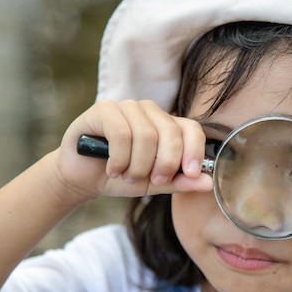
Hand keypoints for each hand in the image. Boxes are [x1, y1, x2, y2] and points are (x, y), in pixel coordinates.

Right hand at [53, 99, 212, 199]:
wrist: (83, 177)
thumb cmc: (121, 176)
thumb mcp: (155, 184)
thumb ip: (180, 182)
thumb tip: (208, 183)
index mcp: (167, 125)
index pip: (192, 129)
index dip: (195, 150)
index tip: (193, 173)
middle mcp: (150, 111)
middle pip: (170, 133)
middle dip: (164, 164)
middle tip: (152, 180)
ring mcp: (127, 107)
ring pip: (145, 136)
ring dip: (137, 165)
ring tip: (127, 176)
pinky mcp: (104, 109)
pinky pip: (121, 133)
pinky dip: (119, 159)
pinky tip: (113, 169)